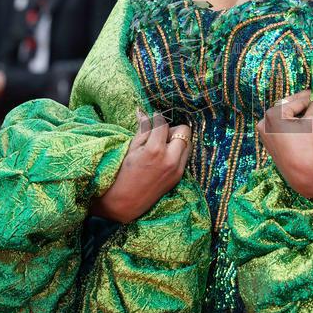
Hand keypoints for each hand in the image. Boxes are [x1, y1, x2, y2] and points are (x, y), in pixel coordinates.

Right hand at [91, 109, 191, 223]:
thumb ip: (142, 129)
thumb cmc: (124, 172)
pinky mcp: (179, 176)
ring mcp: (177, 169)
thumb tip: (142, 111)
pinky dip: (177, 152)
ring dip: (177, 141)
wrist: (126, 201)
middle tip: (159, 136)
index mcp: (155, 150)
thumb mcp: (131, 148)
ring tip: (162, 147)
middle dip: (172, 130)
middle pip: (184, 131)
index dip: (157, 118)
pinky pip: (185, 156)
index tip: (153, 118)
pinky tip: (163, 158)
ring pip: (188, 143)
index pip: (164, 124)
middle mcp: (170, 159)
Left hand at [257, 89, 312, 209]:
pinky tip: (304, 126)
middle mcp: (264, 124)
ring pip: (284, 119)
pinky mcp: (271, 146)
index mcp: (272, 115)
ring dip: (298, 115)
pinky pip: (282, 130)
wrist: (306, 176)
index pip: (295, 100)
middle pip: (287, 108)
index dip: (310, 96)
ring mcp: (266, 136)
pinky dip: (293, 126)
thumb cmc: (308, 147)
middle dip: (303, 105)